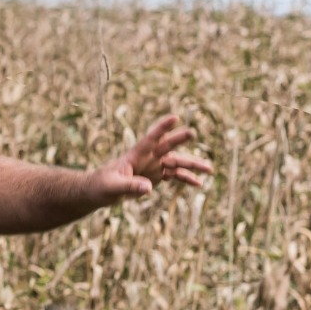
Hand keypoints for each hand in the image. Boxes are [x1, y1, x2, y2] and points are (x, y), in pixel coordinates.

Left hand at [91, 112, 212, 204]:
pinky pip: (175, 176)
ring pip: (177, 162)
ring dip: (192, 165)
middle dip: (179, 140)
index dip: (162, 128)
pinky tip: (199, 184)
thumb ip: (130, 186)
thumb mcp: (113, 187)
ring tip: (210, 169)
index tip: (175, 118)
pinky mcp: (156, 176)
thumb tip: (149, 188)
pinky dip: (187, 179)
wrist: (100, 191)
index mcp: (136, 154)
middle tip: (192, 133)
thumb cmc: (102, 185)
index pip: (150, 139)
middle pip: (167, 147)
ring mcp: (154, 166)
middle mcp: (148, 157)